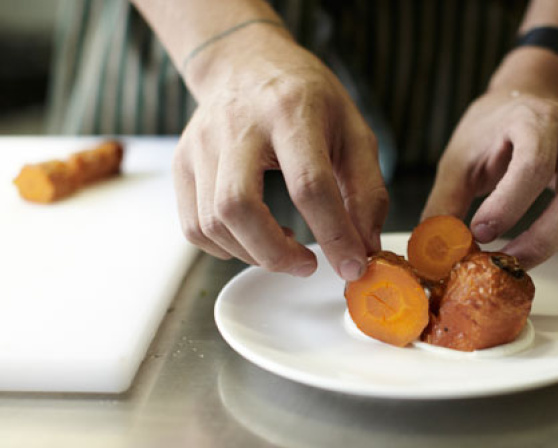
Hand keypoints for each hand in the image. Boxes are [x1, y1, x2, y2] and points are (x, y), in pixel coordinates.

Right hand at [173, 30, 387, 279]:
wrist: (246, 62)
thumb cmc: (306, 99)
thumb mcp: (354, 132)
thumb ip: (368, 192)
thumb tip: (365, 247)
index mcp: (290, 111)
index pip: (309, 185)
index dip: (333, 235)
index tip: (351, 266)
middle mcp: (237, 126)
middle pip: (239, 207)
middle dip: (276, 254)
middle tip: (308, 265)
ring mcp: (201, 144)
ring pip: (212, 223)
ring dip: (254, 254)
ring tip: (286, 247)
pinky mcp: (182, 163)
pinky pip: (194, 227)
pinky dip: (227, 248)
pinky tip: (256, 237)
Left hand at [424, 68, 557, 269]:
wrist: (534, 97)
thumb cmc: (494, 130)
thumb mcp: (460, 159)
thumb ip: (445, 204)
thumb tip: (434, 253)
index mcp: (535, 122)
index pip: (533, 165)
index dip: (509, 207)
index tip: (482, 234)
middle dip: (544, 240)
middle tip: (512, 260)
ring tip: (551, 249)